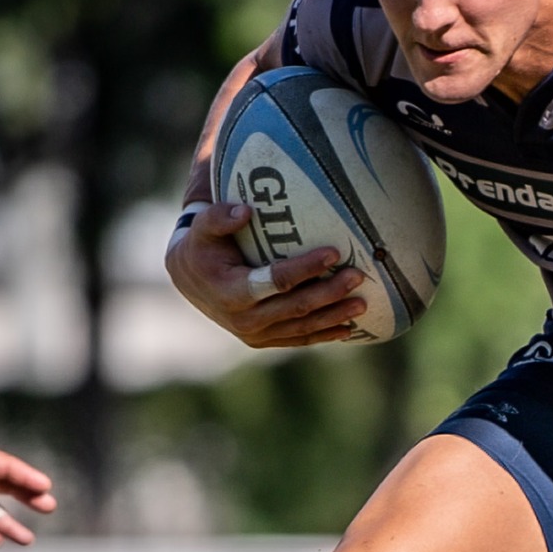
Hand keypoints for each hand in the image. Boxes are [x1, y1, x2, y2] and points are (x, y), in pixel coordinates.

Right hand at [165, 200, 368, 347]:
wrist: (190, 281)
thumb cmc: (202, 247)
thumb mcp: (202, 228)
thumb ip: (219, 217)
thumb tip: (246, 210)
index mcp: (232, 292)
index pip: (276, 280)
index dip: (306, 268)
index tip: (333, 253)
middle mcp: (245, 319)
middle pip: (296, 306)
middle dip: (330, 293)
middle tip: (357, 276)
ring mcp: (255, 334)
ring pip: (302, 327)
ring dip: (334, 316)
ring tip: (363, 303)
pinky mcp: (264, 340)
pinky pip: (299, 339)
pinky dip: (324, 334)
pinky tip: (349, 327)